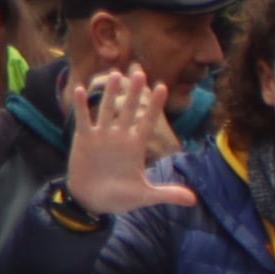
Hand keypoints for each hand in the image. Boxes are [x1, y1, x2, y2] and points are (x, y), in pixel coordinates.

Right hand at [62, 65, 196, 214]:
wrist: (92, 200)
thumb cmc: (119, 198)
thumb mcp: (144, 195)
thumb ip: (167, 193)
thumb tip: (193, 200)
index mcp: (136, 146)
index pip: (147, 121)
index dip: (155, 105)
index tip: (163, 87)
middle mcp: (120, 137)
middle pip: (128, 110)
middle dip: (134, 92)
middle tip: (140, 73)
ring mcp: (102, 136)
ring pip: (107, 109)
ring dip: (110, 93)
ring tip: (116, 74)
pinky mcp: (84, 138)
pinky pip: (83, 118)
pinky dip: (81, 105)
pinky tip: (80, 89)